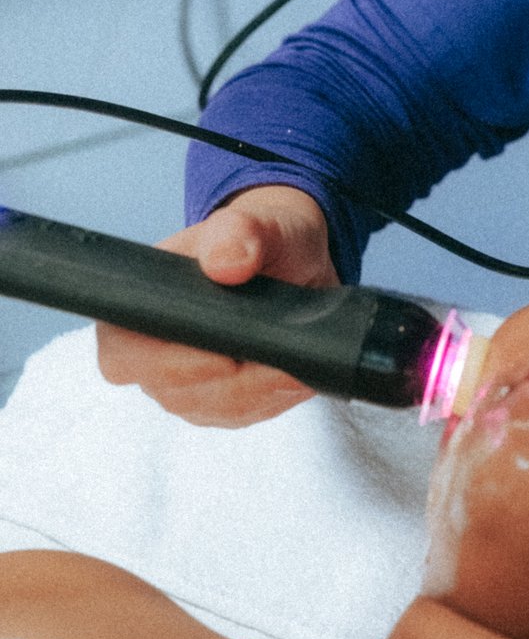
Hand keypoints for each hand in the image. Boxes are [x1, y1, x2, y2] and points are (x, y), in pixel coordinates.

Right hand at [96, 185, 337, 426]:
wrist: (291, 260)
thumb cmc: (259, 238)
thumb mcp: (257, 222)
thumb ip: (239, 232)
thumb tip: (225, 262)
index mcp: (139, 305)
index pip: (122, 354)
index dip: (167, 364)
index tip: (225, 358)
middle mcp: (151, 352)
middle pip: (175, 392)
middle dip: (234, 382)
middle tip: (280, 357)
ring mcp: (183, 383)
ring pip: (215, 409)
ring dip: (261, 392)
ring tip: (294, 360)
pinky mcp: (219, 402)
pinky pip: (243, 415)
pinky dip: (274, 398)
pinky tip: (295, 374)